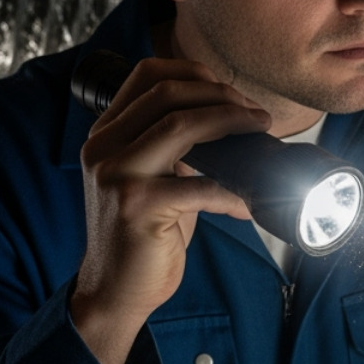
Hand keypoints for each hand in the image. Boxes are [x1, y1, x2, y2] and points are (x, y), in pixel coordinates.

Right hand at [71, 58, 270, 363]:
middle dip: (222, 97)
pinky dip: (232, 192)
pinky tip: (246, 204)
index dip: (197, 74)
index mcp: (106, 133)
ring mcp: (116, 174)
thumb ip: (176, 147)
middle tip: (257, 116)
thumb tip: (231, 120)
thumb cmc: (143, 233)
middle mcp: (103, 146)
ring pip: (180, 126)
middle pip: (167, 93)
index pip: (147, 74)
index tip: (234, 94)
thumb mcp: (153, 178)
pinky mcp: (137, 206)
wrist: (114, 288)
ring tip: (259, 136)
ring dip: (231, 125)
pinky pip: (199, 186)